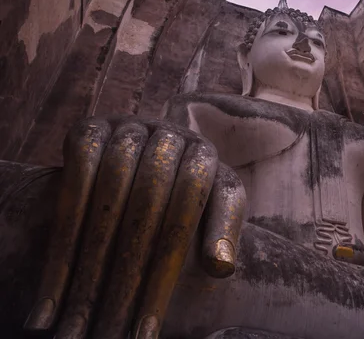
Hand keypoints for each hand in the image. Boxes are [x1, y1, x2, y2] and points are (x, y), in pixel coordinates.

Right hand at [23, 117, 245, 338]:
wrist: (146, 161)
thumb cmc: (187, 199)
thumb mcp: (212, 214)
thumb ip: (220, 234)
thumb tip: (222, 267)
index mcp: (205, 155)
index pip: (189, 206)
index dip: (168, 262)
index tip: (148, 324)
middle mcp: (170, 135)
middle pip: (149, 200)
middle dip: (127, 268)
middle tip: (110, 327)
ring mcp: (130, 126)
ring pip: (111, 188)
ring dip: (92, 254)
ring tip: (78, 313)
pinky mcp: (91, 127)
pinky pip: (77, 172)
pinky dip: (66, 226)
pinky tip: (59, 274)